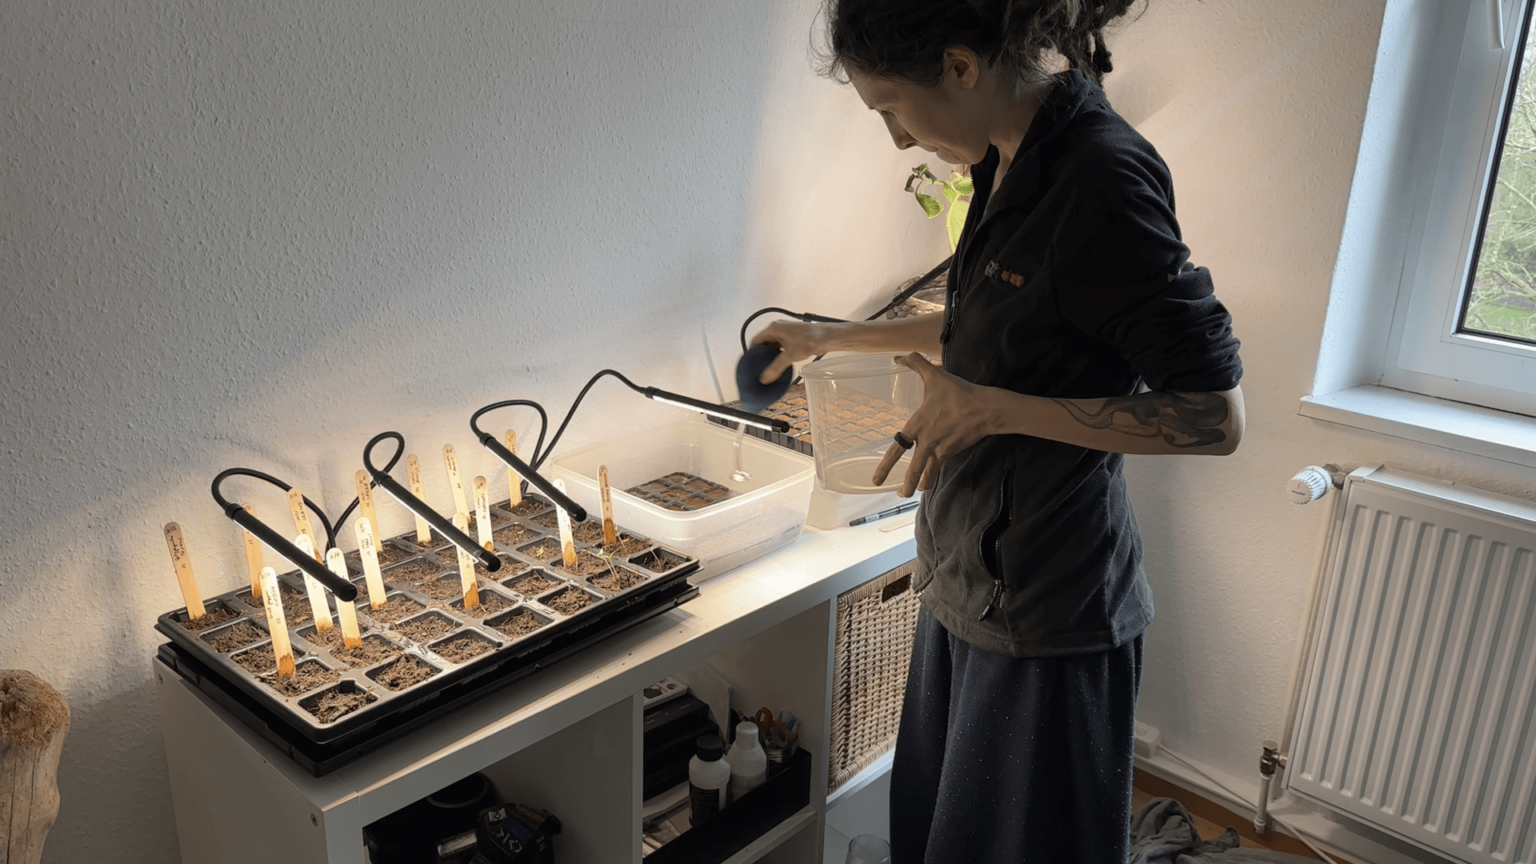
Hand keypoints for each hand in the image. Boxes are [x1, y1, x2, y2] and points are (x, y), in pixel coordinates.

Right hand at [748, 320, 828, 383]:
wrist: (826, 337)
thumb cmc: (809, 339)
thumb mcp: (789, 356)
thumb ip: (776, 368)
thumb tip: (765, 378)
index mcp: (773, 328)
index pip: (756, 340)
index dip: (752, 352)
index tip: (751, 364)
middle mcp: (778, 328)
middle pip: (764, 343)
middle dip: (762, 356)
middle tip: (760, 368)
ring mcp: (785, 333)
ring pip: (773, 346)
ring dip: (771, 356)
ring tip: (769, 368)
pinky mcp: (792, 338)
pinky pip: (781, 347)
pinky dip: (779, 355)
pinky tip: (780, 364)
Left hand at [872, 353, 994, 496]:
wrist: (985, 408)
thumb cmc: (958, 392)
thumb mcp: (935, 375)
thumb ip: (916, 363)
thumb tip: (898, 356)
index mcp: (918, 423)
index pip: (898, 447)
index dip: (886, 465)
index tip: (877, 479)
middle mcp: (927, 440)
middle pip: (913, 467)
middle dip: (904, 482)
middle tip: (895, 494)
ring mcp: (940, 448)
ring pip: (926, 471)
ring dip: (918, 483)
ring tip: (910, 493)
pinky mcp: (952, 451)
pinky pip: (938, 467)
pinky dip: (932, 476)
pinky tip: (928, 483)